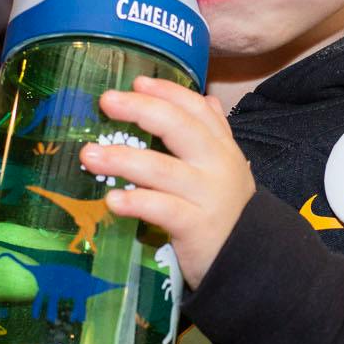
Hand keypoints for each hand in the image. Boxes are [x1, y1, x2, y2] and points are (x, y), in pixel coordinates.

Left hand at [84, 77, 255, 286]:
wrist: (253, 261)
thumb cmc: (227, 212)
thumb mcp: (227, 168)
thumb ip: (215, 133)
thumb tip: (206, 98)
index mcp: (221, 148)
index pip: (196, 110)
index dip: (167, 92)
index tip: (137, 81)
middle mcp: (216, 166)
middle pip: (180, 128)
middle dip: (142, 110)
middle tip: (107, 100)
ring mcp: (207, 196)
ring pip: (163, 169)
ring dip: (123, 159)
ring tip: (89, 155)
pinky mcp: (196, 227)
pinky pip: (163, 210)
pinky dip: (137, 202)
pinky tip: (113, 199)